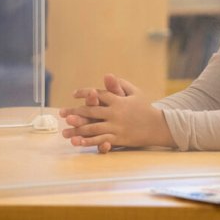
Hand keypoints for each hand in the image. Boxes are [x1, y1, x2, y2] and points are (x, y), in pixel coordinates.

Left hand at [59, 76, 175, 150]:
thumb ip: (120, 85)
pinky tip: (78, 142)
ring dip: (77, 129)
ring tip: (65, 131)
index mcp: (118, 100)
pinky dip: (88, 142)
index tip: (74, 94)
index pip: (98, 94)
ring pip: (92, 127)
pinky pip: (100, 140)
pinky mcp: (118, 138)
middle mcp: (115, 112)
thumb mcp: (135, 93)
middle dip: (74, 112)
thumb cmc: (145, 108)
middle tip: (61, 114)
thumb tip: (108, 76)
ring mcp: (116, 126)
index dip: (85, 93)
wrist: (158, 126)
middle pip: (91, 111)